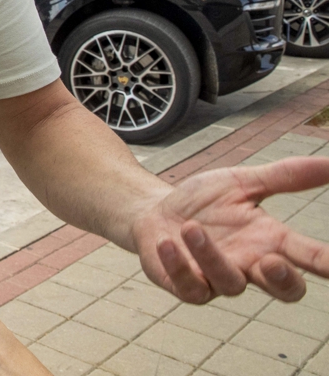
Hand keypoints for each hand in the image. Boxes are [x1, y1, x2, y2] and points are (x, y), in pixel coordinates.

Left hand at [133, 157, 328, 303]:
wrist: (154, 213)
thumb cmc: (203, 203)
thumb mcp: (242, 183)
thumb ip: (286, 176)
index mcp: (269, 242)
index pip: (309, 257)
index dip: (327, 263)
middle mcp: (250, 265)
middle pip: (284, 289)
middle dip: (283, 280)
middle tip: (272, 261)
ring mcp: (217, 279)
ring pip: (230, 283)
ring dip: (211, 256)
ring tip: (192, 228)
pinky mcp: (186, 285)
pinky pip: (188, 286)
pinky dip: (179, 265)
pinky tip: (168, 243)